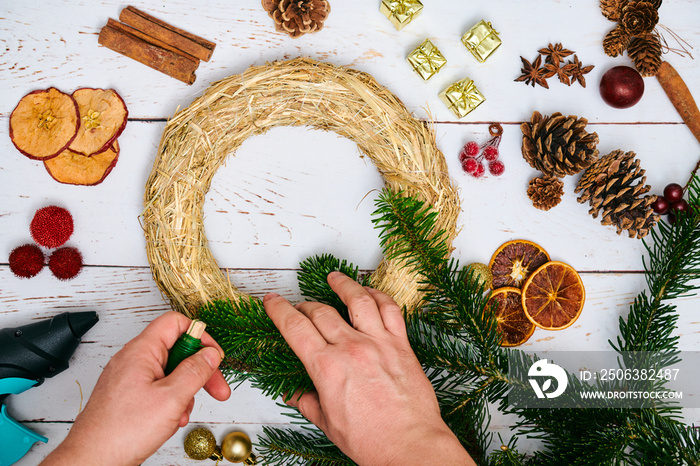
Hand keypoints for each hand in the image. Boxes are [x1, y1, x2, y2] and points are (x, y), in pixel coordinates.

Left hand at [41, 311, 230, 465]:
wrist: (92, 461)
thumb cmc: (122, 431)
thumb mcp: (171, 398)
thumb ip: (195, 371)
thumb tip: (210, 353)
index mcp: (141, 351)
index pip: (175, 323)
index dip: (200, 336)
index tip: (213, 357)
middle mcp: (133, 360)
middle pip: (176, 350)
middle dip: (199, 370)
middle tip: (217, 389)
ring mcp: (129, 378)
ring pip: (169, 373)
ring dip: (184, 392)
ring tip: (181, 414)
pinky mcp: (127, 395)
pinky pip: (157, 389)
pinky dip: (169, 402)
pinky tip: (169, 421)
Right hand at [263, 271, 474, 465]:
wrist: (410, 446)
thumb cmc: (372, 440)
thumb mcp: (329, 424)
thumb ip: (309, 403)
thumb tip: (295, 394)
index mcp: (327, 367)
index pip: (295, 328)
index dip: (279, 310)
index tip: (272, 301)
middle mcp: (351, 348)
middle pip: (320, 312)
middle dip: (304, 304)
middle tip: (299, 305)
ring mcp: (378, 342)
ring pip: (357, 300)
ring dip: (343, 284)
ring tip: (335, 277)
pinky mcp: (400, 345)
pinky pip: (390, 309)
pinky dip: (378, 295)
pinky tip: (370, 292)